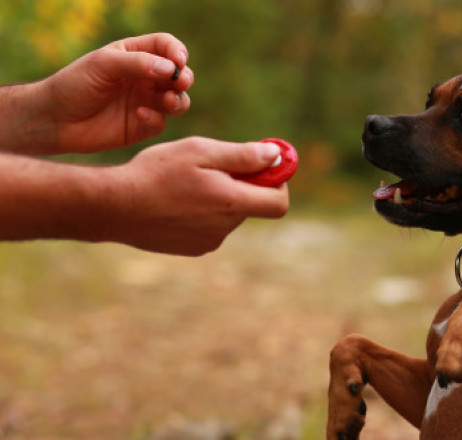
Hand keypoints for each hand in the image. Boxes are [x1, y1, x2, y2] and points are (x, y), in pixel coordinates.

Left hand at [38, 33, 194, 153]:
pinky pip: (161, 122)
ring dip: (178, 100)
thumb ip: (138, 63)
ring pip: (178, 100)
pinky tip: (139, 115)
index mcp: (135, 55)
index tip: (178, 61)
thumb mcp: (103, 64)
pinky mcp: (142, 126)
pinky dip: (156, 118)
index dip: (177, 51)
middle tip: (180, 82)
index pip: (165, 46)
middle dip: (184, 78)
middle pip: (178, 75)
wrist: (55, 120)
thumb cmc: (75, 84)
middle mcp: (144, 78)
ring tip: (167, 101)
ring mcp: (145, 102)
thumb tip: (172, 69)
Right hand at [101, 137, 288, 255]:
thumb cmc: (156, 173)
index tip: (264, 165)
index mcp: (232, 203)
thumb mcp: (200, 151)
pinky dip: (202, 211)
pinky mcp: (192, 248)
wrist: (114, 206)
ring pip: (228, 214)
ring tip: (186, 182)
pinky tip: (176, 199)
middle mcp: (225, 228)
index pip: (279, 203)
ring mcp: (208, 241)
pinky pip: (210, 226)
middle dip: (242, 184)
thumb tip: (276, 156)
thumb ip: (243, 156)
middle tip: (213, 165)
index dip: (278, 182)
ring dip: (219, 197)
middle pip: (252, 204)